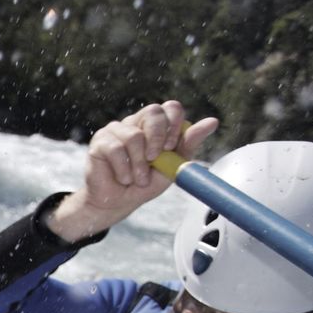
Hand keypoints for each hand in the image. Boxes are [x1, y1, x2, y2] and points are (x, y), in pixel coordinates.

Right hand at [46, 101, 219, 241]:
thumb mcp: (172, 166)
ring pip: (134, 136)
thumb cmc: (144, 184)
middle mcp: (136, 122)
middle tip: (155, 159)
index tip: (172, 147)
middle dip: (159, 138)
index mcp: (156, 125)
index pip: (170, 108)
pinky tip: (123, 178)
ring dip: (139, 164)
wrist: (117, 203)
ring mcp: (116, 130)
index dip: (174, 125)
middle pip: (153, 112)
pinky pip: (116, 149)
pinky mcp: (100, 141)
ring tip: (137, 179)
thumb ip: (188, 144)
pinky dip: (124, 169)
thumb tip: (212, 122)